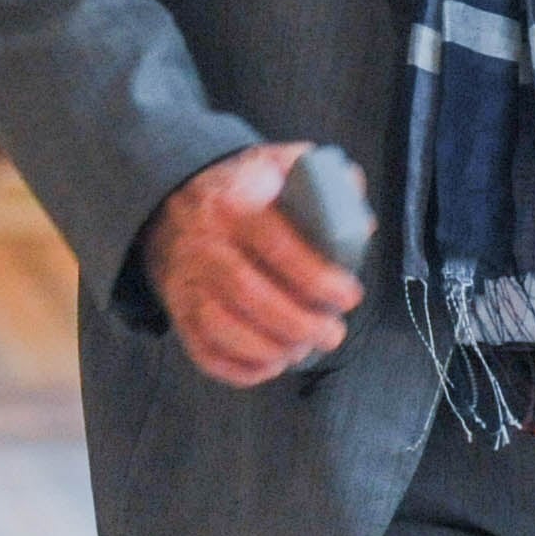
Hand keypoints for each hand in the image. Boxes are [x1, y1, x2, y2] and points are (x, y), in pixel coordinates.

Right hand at [146, 144, 364, 386]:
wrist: (172, 207)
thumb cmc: (242, 192)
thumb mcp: (278, 166)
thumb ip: (324, 182)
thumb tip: (362, 225)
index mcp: (235, 206)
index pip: (277, 246)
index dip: (318, 277)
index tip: (349, 296)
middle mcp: (205, 246)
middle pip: (249, 294)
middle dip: (299, 324)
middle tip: (333, 334)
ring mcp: (186, 283)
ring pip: (223, 328)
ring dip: (270, 349)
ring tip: (303, 349)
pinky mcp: (179, 313)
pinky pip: (203, 351)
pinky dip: (240, 369)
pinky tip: (271, 364)